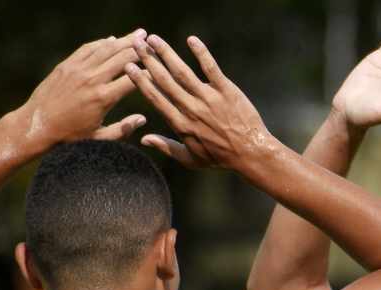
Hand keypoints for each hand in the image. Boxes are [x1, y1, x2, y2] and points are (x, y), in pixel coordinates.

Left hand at [17, 30, 147, 147]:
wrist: (36, 126)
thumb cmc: (69, 137)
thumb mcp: (99, 139)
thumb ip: (123, 129)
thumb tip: (142, 119)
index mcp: (103, 98)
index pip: (133, 78)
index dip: (149, 71)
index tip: (160, 66)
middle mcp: (92, 79)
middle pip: (122, 57)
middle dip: (139, 49)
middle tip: (152, 43)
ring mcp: (78, 69)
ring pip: (106, 49)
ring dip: (124, 40)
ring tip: (138, 34)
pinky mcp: (66, 65)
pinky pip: (87, 49)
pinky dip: (101, 43)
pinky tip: (112, 40)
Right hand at [125, 34, 274, 169]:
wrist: (251, 153)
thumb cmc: (221, 158)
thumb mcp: (191, 159)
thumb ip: (166, 147)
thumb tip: (143, 139)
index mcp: (181, 124)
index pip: (156, 98)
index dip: (141, 82)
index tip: (129, 68)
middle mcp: (191, 109)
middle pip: (165, 81)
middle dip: (148, 61)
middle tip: (136, 44)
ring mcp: (209, 99)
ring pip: (182, 72)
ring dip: (167, 53)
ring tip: (153, 39)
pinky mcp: (226, 91)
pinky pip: (211, 68)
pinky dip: (201, 53)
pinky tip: (191, 40)